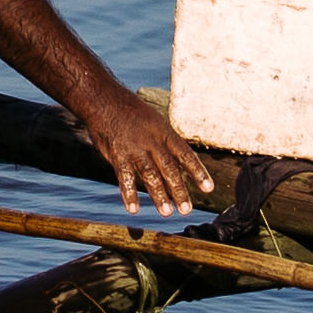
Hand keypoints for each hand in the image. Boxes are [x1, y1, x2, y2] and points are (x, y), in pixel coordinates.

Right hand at [86, 100, 220, 219]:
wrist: (104, 100)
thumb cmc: (130, 113)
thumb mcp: (154, 121)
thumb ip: (164, 143)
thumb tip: (179, 163)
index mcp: (164, 133)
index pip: (185, 154)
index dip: (198, 172)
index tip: (209, 189)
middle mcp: (152, 142)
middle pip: (169, 169)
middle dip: (179, 190)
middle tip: (186, 210)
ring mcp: (135, 149)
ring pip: (150, 175)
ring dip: (159, 195)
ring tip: (166, 213)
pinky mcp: (117, 155)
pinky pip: (125, 177)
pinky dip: (129, 194)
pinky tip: (134, 209)